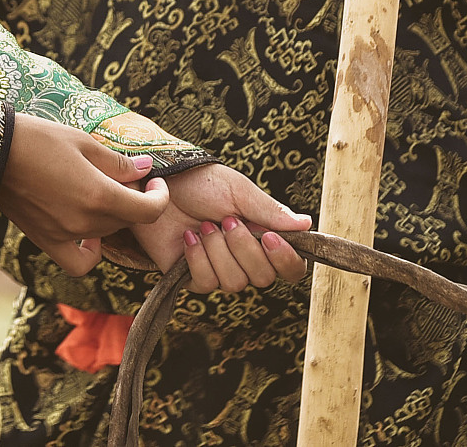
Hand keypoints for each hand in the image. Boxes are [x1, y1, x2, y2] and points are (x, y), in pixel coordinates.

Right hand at [0, 119, 169, 278]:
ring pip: (105, 234)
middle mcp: (86, 221)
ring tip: (98, 191)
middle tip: (121, 176)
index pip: (148, 211)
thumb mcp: (83, 142)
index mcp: (99, 195)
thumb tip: (145, 170)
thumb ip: (118, 162)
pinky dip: (90, 251)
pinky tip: (88, 232)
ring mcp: (65, 235)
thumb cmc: (38, 139)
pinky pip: (79, 261)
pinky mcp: (46, 240)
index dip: (159, 197)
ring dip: (111, 216)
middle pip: (126, 220)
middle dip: (132, 199)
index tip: (154, 182)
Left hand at [118, 163, 312, 292]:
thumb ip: (271, 212)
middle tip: (226, 220)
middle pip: (263, 278)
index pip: (290, 267)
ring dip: (218, 251)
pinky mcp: (192, 277)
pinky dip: (198, 258)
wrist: (159, 183)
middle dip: (244, 248)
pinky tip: (189, 237)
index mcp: (263, 237)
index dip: (286, 260)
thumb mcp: (239, 191)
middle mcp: (245, 259)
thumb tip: (307, 224)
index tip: (270, 238)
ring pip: (235, 283)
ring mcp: (219, 270)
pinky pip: (206, 283)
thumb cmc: (201, 183)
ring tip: (204, 225)